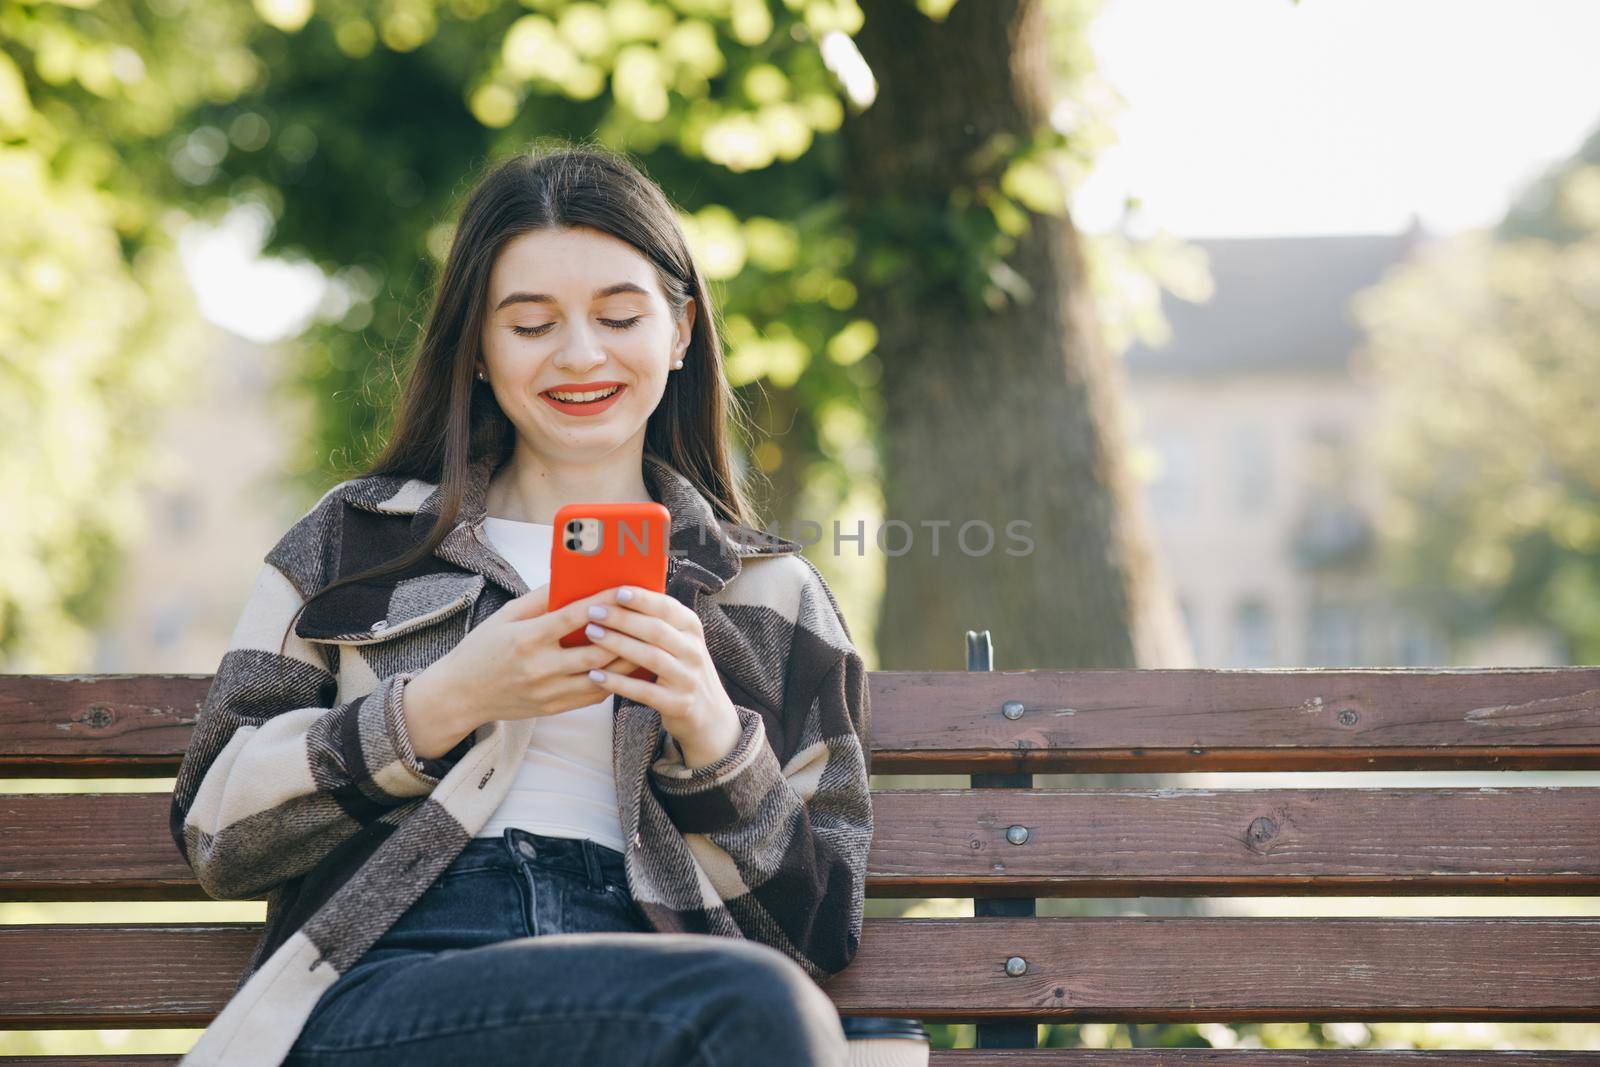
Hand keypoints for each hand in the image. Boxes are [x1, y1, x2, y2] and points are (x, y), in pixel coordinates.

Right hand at [409, 583, 643, 739]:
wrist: (460, 695)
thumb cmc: (482, 649)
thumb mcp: (504, 617)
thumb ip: (539, 599)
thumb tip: (570, 578)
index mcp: (527, 639)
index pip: (573, 618)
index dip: (603, 603)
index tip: (625, 589)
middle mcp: (540, 668)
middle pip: (595, 651)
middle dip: (624, 634)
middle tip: (647, 618)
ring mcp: (548, 692)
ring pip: (601, 678)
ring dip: (627, 661)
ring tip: (647, 643)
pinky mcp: (554, 708)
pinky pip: (593, 696)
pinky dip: (614, 681)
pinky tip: (627, 667)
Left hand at [579, 585, 743, 770]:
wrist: (709, 713)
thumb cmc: (682, 668)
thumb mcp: (680, 642)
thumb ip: (658, 622)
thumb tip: (618, 596)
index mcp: (693, 629)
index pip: (667, 607)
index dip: (642, 599)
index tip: (616, 591)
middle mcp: (694, 651)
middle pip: (656, 630)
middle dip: (622, 618)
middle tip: (593, 611)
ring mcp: (688, 679)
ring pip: (650, 657)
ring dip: (617, 644)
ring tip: (591, 633)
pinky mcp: (678, 704)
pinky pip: (644, 691)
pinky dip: (618, 682)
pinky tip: (595, 675)